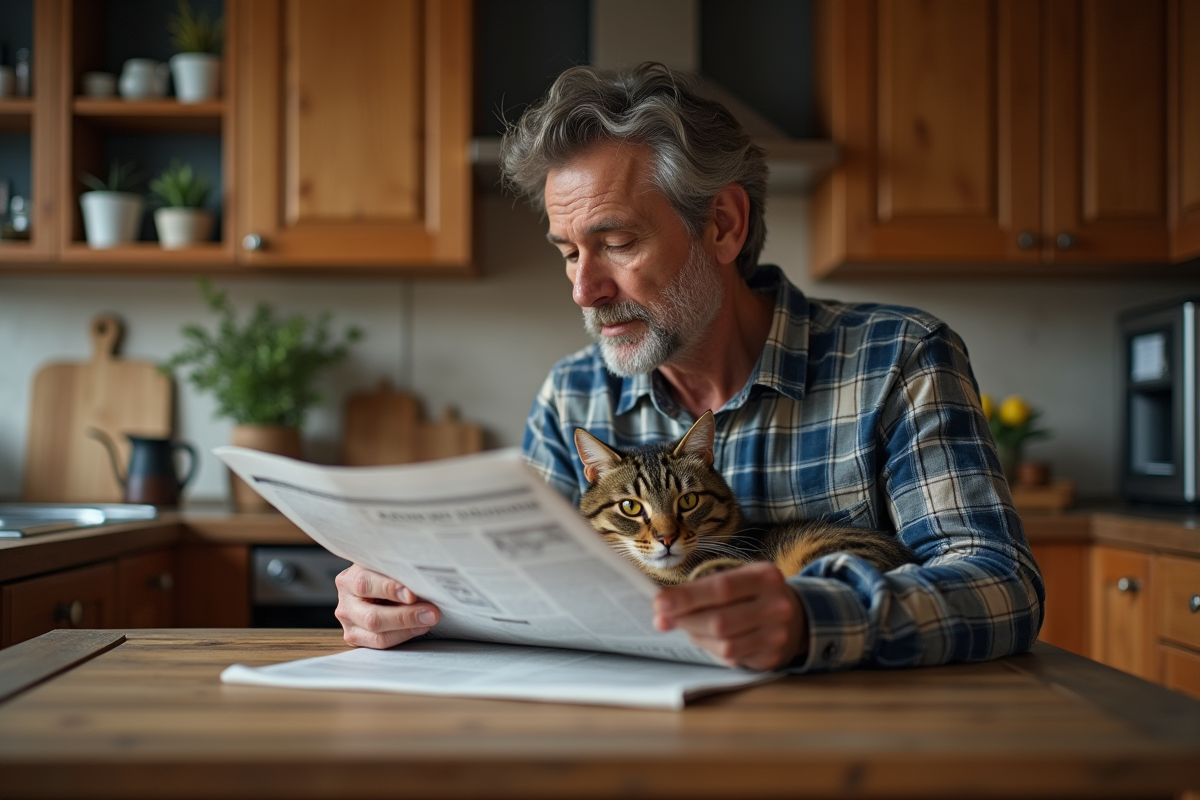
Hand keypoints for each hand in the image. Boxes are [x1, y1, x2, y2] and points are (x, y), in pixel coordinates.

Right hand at [334, 563, 439, 648]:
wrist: (375, 584)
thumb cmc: (385, 573)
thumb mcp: (387, 566)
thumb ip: (399, 572)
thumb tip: (422, 583)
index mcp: (348, 579)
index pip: (365, 584)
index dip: (389, 589)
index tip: (412, 594)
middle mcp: (345, 603)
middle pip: (372, 617)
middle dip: (405, 616)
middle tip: (431, 612)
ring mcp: (349, 624)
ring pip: (378, 634)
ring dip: (408, 628)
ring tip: (430, 619)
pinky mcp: (356, 638)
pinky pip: (381, 643)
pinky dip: (404, 636)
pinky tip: (420, 627)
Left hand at [652, 561, 808, 670]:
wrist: (796, 616)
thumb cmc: (753, 593)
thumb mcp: (735, 580)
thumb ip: (700, 592)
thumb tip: (662, 613)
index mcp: (765, 577)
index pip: (722, 589)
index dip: (688, 597)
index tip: (659, 602)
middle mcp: (776, 606)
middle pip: (720, 622)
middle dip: (686, 621)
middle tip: (663, 619)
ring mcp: (777, 635)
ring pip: (725, 645)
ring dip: (698, 637)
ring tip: (690, 627)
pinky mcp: (772, 657)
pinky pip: (733, 659)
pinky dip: (714, 650)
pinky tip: (712, 640)